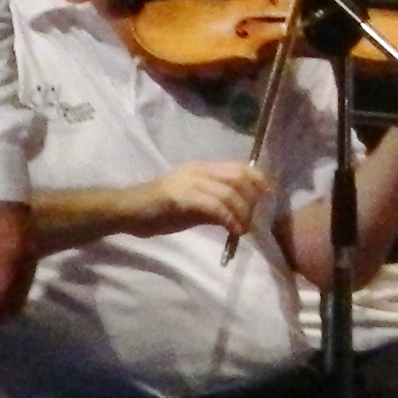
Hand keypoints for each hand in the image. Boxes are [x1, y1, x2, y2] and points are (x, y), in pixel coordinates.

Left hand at [0, 201, 36, 332]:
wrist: (4, 188)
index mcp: (8, 258)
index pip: (1, 294)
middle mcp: (24, 261)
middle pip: (15, 296)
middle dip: (0, 314)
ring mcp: (30, 257)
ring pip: (21, 290)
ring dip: (7, 305)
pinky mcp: (30, 253)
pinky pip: (24, 280)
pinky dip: (12, 293)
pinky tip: (0, 297)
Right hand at [149, 160, 271, 240]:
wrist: (126, 212)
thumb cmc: (157, 211)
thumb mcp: (193, 208)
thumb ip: (215, 207)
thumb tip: (240, 216)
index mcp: (202, 169)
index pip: (240, 167)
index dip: (260, 180)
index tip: (270, 196)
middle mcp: (198, 170)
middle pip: (239, 177)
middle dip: (253, 198)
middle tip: (255, 219)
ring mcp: (189, 181)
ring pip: (229, 191)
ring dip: (242, 212)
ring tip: (243, 229)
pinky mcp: (180, 196)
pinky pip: (214, 205)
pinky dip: (229, 218)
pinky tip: (232, 230)